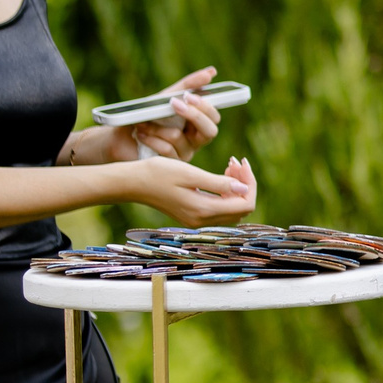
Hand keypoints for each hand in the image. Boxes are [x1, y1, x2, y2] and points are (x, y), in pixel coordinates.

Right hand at [130, 152, 257, 225]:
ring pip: (232, 209)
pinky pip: (220, 208)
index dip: (250, 183)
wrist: (132, 182)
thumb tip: (244, 189)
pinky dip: (226, 192)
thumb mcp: (190, 174)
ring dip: (237, 188)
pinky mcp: (192, 215)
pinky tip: (220, 176)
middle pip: (241, 208)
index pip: (246, 204)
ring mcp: (197, 220)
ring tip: (228, 166)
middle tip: (234, 162)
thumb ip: (218, 183)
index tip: (241, 163)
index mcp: (204, 210)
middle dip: (245, 184)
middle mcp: (202, 220)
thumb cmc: (158, 173)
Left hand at [133, 66, 224, 160]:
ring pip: (179, 137)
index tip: (189, 96)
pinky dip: (151, 138)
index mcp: (197, 123)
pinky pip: (166, 150)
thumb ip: (187, 86)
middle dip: (193, 115)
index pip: (214, 117)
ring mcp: (183, 154)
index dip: (206, 107)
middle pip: (210, 131)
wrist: (119, 137)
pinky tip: (141, 134)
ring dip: (157, 126)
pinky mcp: (169, 165)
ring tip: (143, 122)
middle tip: (173, 104)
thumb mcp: (165, 97)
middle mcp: (195, 140)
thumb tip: (212, 72)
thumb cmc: (145, 116)